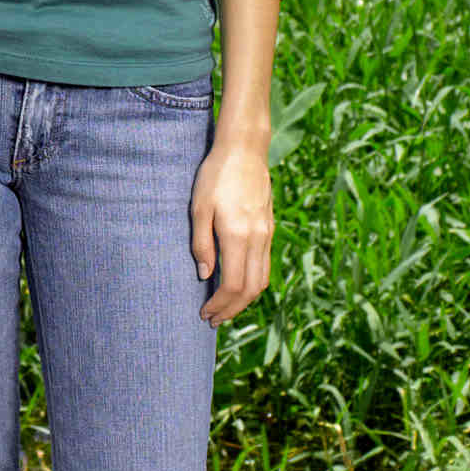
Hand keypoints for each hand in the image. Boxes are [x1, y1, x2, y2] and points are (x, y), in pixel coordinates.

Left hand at [189, 125, 273, 325]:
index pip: (232, 285)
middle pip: (250, 290)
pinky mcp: (269, 228)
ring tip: (225, 309)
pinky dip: (253, 283)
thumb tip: (205, 275)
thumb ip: (201, 244)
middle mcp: (257, 239)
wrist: (245, 150)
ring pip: (262, 280)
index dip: (219, 305)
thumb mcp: (199, 207)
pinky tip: (238, 285)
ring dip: (245, 300)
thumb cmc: (216, 175)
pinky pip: (265, 265)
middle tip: (213, 320)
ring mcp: (267, 234)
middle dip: (232, 310)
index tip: (204, 313)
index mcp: (238, 235)